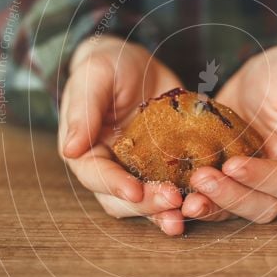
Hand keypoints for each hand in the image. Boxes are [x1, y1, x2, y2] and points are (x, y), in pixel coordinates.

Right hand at [58, 35, 184, 235]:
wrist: (138, 65)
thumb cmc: (109, 66)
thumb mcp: (95, 77)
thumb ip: (83, 110)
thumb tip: (71, 149)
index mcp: (87, 151)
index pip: (96, 176)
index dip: (115, 186)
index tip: (135, 191)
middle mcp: (111, 169)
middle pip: (123, 200)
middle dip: (147, 204)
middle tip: (172, 200)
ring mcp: (139, 173)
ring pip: (149, 204)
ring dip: (167, 212)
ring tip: (189, 211)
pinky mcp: (166, 169)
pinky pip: (176, 191)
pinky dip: (188, 200)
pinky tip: (206, 202)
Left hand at [181, 46, 276, 223]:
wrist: (254, 78)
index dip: (260, 177)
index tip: (233, 164)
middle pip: (259, 206)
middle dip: (229, 196)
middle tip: (200, 179)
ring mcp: (247, 187)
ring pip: (232, 211)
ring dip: (208, 206)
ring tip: (182, 197)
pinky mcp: (221, 184)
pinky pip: (207, 201)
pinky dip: (190, 202)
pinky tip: (169, 195)